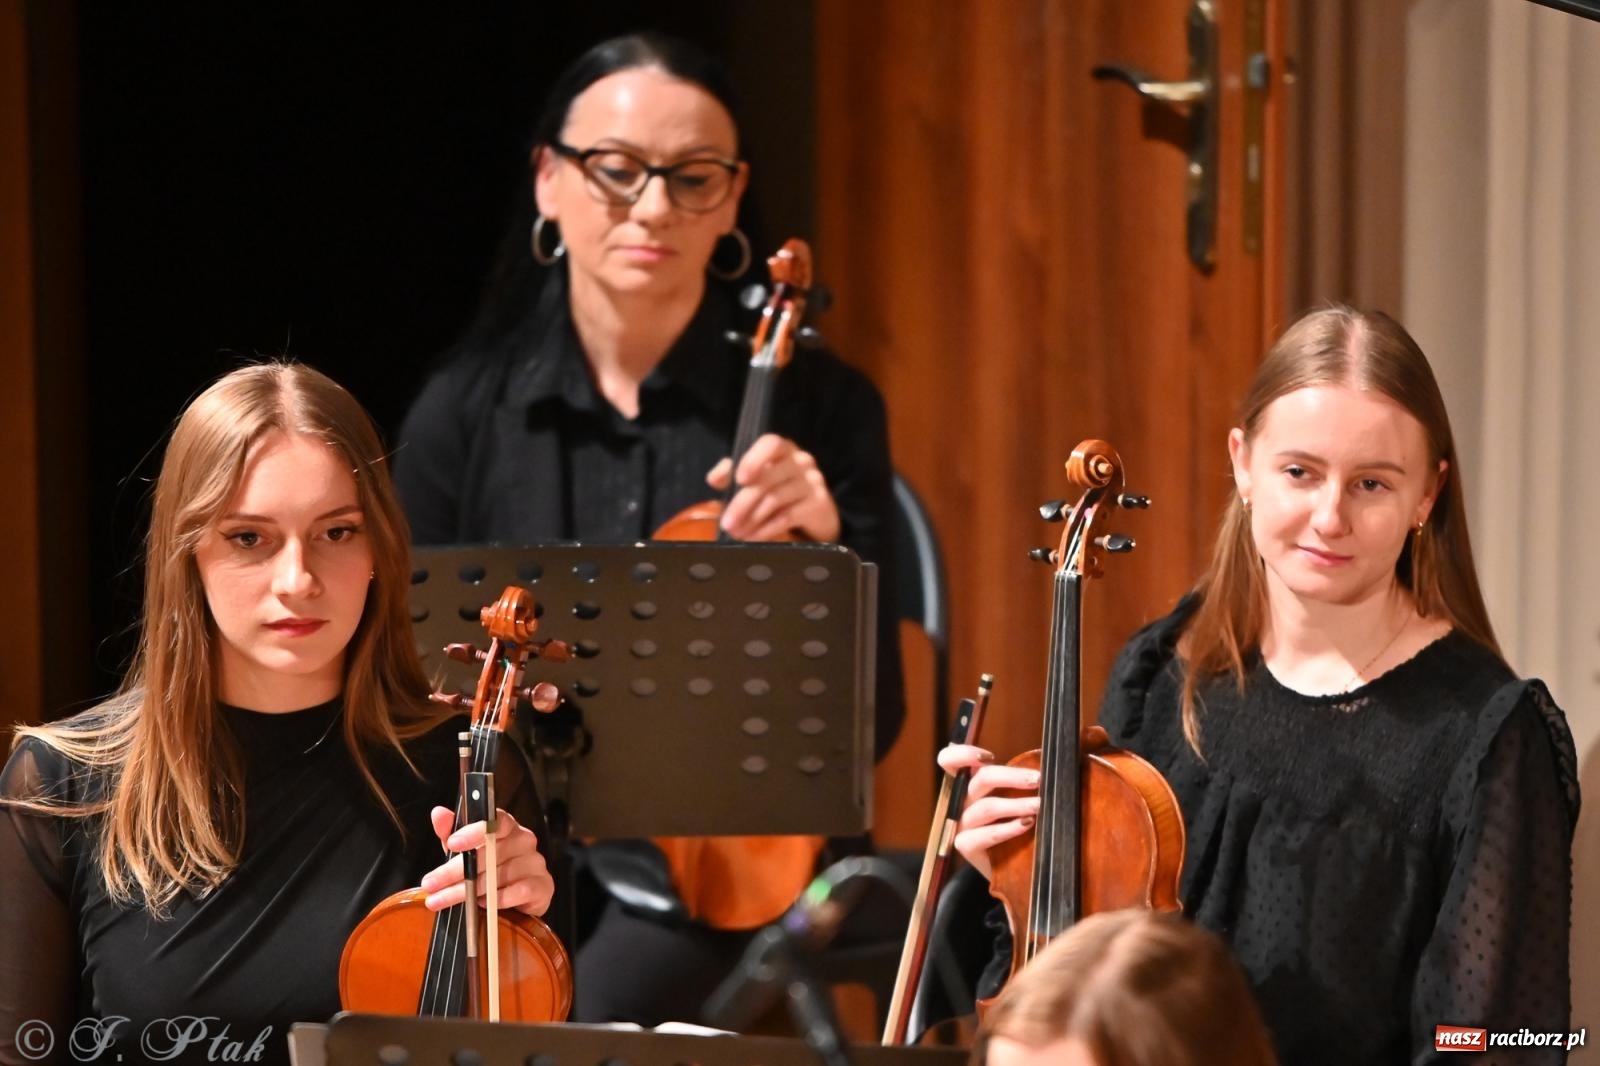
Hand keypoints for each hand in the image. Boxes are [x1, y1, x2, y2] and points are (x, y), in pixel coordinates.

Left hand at [421, 806, 554, 917]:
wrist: (518, 900)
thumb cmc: (489, 870)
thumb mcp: (464, 851)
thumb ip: (450, 832)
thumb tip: (438, 813)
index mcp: (506, 828)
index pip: (496, 821)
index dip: (474, 831)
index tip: (452, 843)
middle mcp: (524, 840)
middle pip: (491, 852)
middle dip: (455, 871)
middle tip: (431, 884)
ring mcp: (536, 863)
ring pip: (500, 874)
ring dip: (469, 890)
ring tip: (444, 899)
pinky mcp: (544, 886)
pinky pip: (521, 891)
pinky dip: (499, 899)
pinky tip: (482, 905)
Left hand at [708, 432, 840, 541]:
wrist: (816, 513)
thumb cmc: (780, 490)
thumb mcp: (755, 478)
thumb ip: (731, 473)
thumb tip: (713, 478)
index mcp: (783, 449)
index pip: (771, 443)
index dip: (754, 459)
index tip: (740, 479)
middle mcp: (801, 461)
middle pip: (768, 479)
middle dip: (742, 503)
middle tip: (727, 523)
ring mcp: (813, 481)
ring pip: (775, 499)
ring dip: (751, 519)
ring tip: (736, 533)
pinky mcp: (819, 504)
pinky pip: (787, 517)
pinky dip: (766, 529)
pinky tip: (753, 537)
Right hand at [938, 743, 1039, 878]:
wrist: (1009, 868)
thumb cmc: (1014, 828)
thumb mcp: (1013, 799)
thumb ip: (1018, 781)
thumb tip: (1043, 761)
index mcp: (968, 784)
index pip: (950, 761)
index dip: (963, 754)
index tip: (989, 757)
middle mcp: (960, 801)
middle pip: (979, 780)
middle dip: (1012, 777)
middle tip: (1038, 780)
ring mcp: (961, 824)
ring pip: (987, 807)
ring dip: (1017, 804)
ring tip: (1040, 805)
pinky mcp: (966, 846)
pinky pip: (986, 835)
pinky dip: (1008, 829)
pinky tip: (1027, 825)